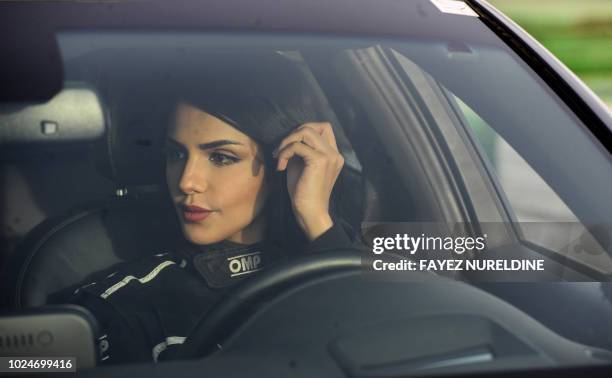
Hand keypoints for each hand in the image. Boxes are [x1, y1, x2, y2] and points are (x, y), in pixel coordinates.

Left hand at [272, 122, 344, 240]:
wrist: (309, 213)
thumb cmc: (304, 193)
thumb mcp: (301, 166)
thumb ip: (300, 150)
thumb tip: (288, 138)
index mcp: (334, 155)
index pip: (324, 128)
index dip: (305, 129)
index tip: (290, 144)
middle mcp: (335, 153)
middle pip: (315, 126)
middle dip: (294, 133)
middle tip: (281, 149)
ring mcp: (329, 156)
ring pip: (306, 131)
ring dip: (287, 141)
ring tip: (278, 156)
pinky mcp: (320, 161)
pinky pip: (297, 146)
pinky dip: (284, 153)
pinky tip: (280, 166)